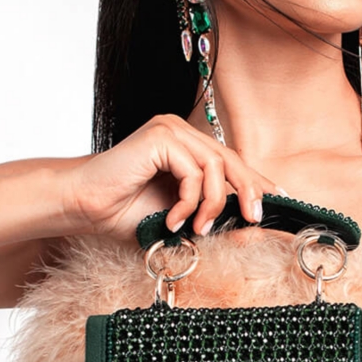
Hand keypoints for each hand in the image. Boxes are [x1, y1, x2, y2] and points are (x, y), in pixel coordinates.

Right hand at [63, 114, 279, 240]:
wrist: (84, 207)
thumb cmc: (123, 213)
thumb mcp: (180, 220)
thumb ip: (212, 220)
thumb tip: (251, 230)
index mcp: (184, 146)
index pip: (230, 161)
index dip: (256, 181)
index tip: (277, 202)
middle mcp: (180, 132)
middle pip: (231, 159)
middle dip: (249, 191)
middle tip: (254, 219)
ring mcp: (170, 131)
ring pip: (217, 166)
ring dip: (214, 204)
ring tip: (197, 229)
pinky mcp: (160, 137)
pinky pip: (194, 171)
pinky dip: (190, 202)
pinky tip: (174, 219)